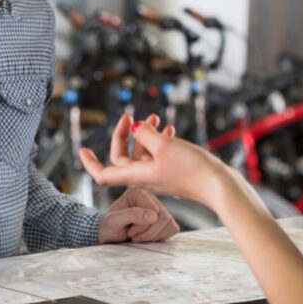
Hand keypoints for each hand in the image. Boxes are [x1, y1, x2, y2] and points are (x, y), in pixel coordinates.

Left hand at [80, 119, 227, 208]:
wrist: (220, 187)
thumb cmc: (192, 169)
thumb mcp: (164, 146)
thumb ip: (146, 134)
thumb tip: (136, 127)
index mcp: (137, 175)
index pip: (103, 174)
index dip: (89, 163)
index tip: (82, 150)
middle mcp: (145, 177)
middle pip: (122, 158)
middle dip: (122, 135)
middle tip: (129, 116)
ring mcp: (160, 175)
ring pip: (143, 154)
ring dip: (145, 134)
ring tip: (155, 117)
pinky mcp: (174, 172)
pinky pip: (159, 155)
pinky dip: (160, 140)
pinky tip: (168, 128)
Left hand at [97, 186, 179, 243]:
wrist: (111, 235)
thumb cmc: (109, 226)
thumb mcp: (114, 221)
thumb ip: (131, 215)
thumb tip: (154, 215)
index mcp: (137, 192)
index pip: (153, 209)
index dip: (143, 225)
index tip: (130, 231)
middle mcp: (150, 197)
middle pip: (163, 217)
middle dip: (148, 232)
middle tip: (133, 235)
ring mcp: (159, 207)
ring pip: (169, 223)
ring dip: (153, 236)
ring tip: (138, 236)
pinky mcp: (165, 219)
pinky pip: (173, 228)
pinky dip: (160, 237)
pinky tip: (147, 237)